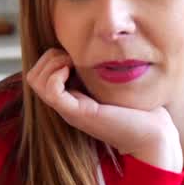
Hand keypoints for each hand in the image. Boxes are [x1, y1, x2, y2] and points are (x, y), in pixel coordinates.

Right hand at [26, 48, 182, 171]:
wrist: (151, 133)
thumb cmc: (137, 107)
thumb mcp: (111, 83)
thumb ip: (97, 72)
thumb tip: (89, 51)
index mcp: (71, 97)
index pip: (38, 73)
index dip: (51, 57)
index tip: (74, 55)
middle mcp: (66, 104)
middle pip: (32, 76)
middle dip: (49, 58)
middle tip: (72, 58)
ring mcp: (69, 110)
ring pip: (35, 81)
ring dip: (52, 64)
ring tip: (72, 64)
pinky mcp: (77, 113)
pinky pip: (51, 91)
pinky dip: (58, 75)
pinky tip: (74, 72)